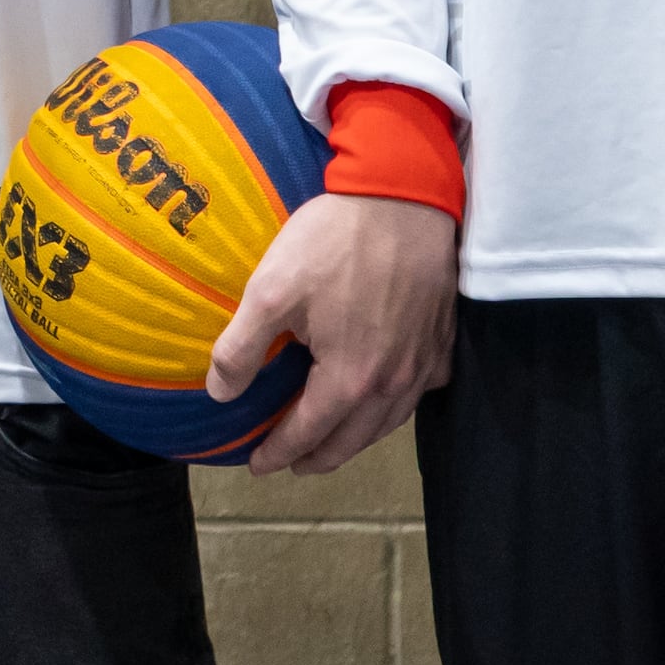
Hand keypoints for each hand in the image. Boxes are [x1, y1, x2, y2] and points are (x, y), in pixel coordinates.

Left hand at [207, 191, 456, 474]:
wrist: (403, 198)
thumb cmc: (333, 242)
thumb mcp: (270, 291)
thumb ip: (241, 348)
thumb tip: (220, 395)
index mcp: (349, 379)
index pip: (309, 432)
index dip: (279, 452)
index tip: (257, 466)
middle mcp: (393, 383)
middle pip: (353, 439)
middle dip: (319, 457)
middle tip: (292, 464)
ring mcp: (424, 364)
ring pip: (389, 421)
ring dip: (356, 438)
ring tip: (333, 441)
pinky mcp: (444, 341)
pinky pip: (419, 392)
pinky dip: (395, 407)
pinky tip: (385, 398)